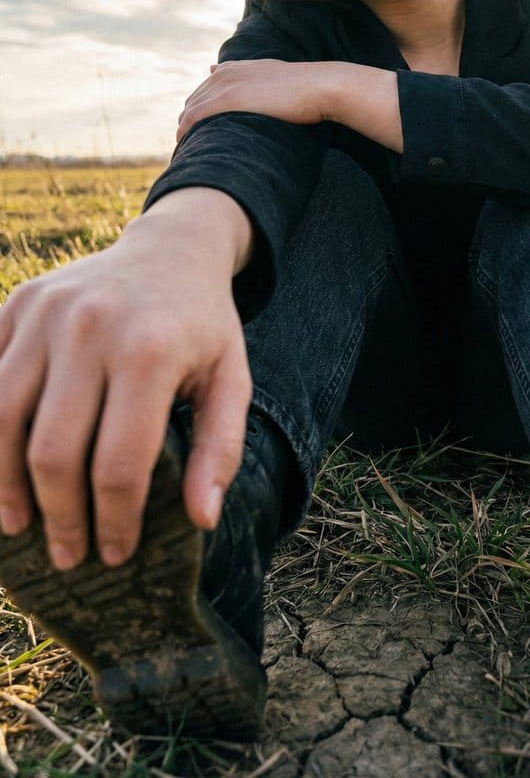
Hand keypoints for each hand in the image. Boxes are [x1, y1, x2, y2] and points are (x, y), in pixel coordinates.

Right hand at [0, 190, 252, 570]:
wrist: (172, 248)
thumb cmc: (203, 326)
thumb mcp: (232, 379)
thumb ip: (219, 448)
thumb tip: (202, 519)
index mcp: (149, 351)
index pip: (119, 464)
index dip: (114, 521)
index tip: (116, 553)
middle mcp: (90, 329)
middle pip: (53, 452)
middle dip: (59, 517)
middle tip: (69, 554)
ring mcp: (45, 314)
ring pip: (1, 421)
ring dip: (5, 486)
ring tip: (21, 525)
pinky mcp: (18, 304)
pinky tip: (0, 469)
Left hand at [176, 59, 339, 142]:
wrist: (318, 87)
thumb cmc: (304, 88)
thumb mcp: (276, 77)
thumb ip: (254, 78)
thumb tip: (236, 77)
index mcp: (235, 69)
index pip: (204, 91)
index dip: (198, 111)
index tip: (196, 132)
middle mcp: (225, 73)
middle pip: (193, 101)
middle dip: (187, 123)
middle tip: (187, 147)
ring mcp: (225, 84)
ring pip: (190, 110)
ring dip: (184, 131)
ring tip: (184, 152)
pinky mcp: (229, 98)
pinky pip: (195, 117)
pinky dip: (186, 132)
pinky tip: (184, 147)